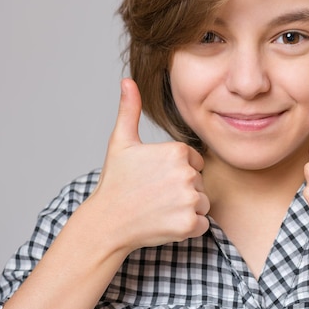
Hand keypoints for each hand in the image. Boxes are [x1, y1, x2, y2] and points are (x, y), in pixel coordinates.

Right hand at [88, 78, 209, 251]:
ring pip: (202, 203)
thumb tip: (127, 81)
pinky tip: (165, 223)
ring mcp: (188, 199)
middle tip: (155, 196)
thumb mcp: (121, 142)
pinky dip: (188, 227)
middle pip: (199, 182)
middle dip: (183, 190)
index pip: (194, 162)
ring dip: (187, 209)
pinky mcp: (189, 224)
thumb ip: (130, 110)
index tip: (156, 179)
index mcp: (176, 151)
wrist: (106, 223)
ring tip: (160, 209)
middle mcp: (186, 173)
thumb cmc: (115, 183)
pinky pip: (202, 224)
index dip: (177, 172)